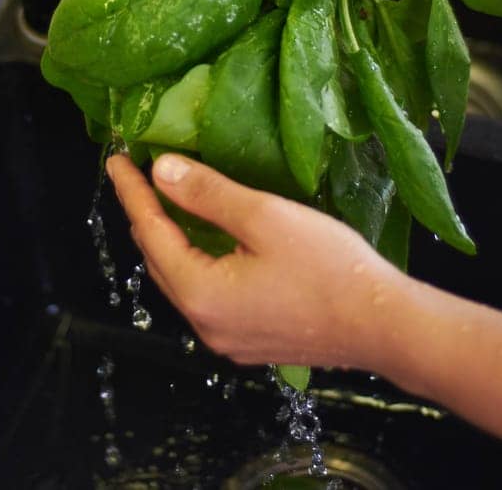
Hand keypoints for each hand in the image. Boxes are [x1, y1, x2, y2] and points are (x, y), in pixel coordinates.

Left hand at [106, 152, 405, 369]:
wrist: (385, 326)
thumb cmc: (329, 268)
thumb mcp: (265, 217)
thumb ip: (208, 194)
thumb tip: (160, 171)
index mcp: (200, 294)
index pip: (151, 233)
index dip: (133, 193)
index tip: (116, 159)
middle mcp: (205, 325)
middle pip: (161, 262)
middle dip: (148, 218)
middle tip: (139, 177)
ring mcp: (227, 340)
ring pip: (184, 282)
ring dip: (173, 242)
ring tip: (168, 203)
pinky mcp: (251, 341)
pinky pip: (208, 297)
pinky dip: (198, 264)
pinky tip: (210, 243)